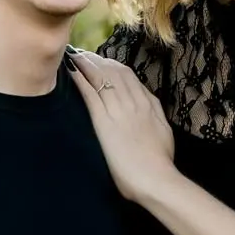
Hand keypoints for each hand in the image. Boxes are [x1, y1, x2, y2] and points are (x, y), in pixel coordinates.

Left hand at [68, 50, 176, 200]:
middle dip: (98, 60)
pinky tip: (71, 72)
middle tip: (83, 55)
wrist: (156, 179)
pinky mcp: (105, 123)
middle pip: (114, 72)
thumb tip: (149, 102)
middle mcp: (133, 103)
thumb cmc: (160, 162)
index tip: (101, 62)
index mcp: (148, 105)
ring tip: (74, 57)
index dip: (112, 66)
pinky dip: (80, 80)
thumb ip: (156, 114)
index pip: (128, 76)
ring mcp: (119, 111)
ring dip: (86, 64)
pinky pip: (91, 94)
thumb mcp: (164, 131)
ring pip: (102, 78)